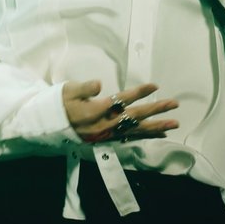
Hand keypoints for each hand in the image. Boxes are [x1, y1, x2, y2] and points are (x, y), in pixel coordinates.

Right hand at [63, 80, 178, 142]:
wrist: (49, 125)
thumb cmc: (61, 103)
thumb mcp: (68, 91)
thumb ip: (84, 88)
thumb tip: (98, 84)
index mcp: (97, 110)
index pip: (122, 99)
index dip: (139, 92)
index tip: (155, 85)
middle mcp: (105, 124)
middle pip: (135, 116)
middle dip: (156, 109)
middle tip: (174, 104)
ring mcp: (108, 133)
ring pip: (137, 130)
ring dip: (157, 126)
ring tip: (174, 124)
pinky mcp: (108, 139)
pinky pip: (131, 139)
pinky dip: (147, 137)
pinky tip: (160, 135)